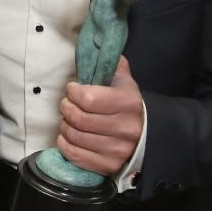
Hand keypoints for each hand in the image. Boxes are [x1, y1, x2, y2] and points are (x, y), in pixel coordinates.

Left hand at [57, 57, 143, 175]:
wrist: (147, 137)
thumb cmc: (128, 105)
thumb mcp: (125, 81)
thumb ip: (111, 63)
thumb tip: (96, 44)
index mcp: (128, 103)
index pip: (88, 99)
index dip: (73, 92)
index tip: (73, 89)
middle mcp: (125, 128)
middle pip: (79, 119)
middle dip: (66, 108)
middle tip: (66, 104)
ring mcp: (117, 150)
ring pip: (75, 137)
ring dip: (64, 125)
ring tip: (67, 119)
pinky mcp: (108, 166)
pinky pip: (75, 155)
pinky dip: (64, 144)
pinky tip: (67, 136)